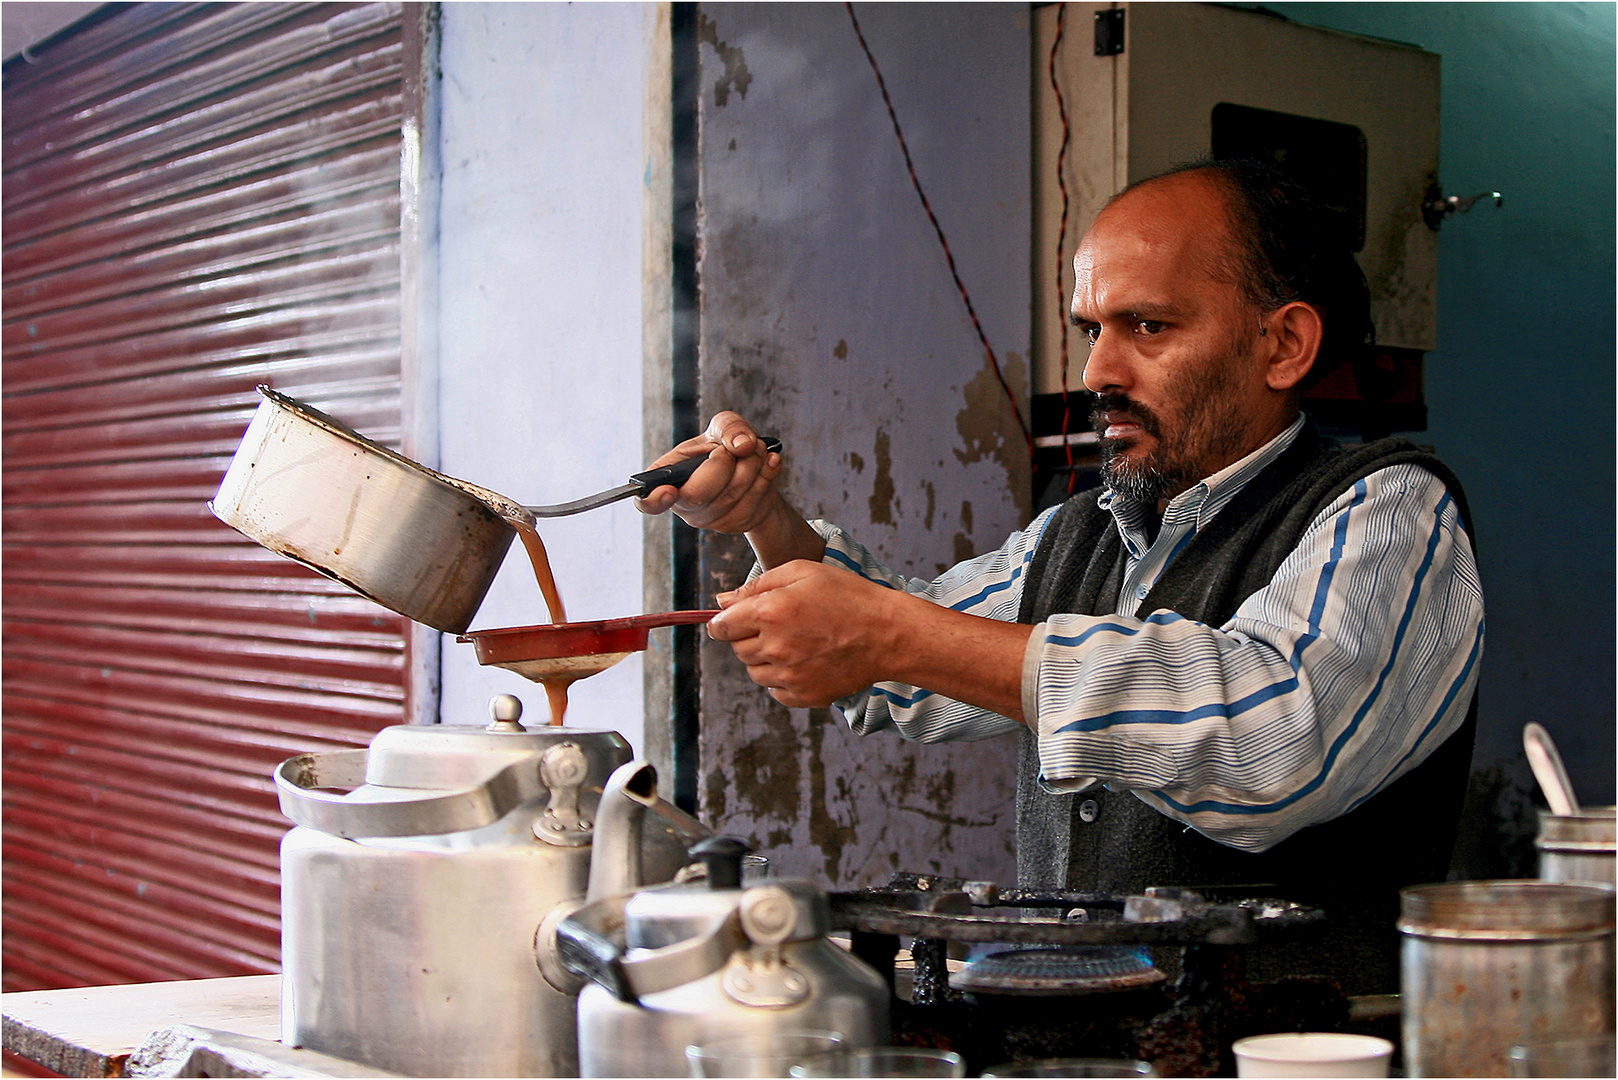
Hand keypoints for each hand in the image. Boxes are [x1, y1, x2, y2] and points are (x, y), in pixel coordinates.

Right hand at [636, 412, 824, 568]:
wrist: (757, 468)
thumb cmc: (727, 447)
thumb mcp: (722, 426)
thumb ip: (728, 426)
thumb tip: (741, 445)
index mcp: (668, 477)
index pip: (647, 502)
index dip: (653, 500)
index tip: (669, 491)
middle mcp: (684, 503)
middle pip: (699, 494)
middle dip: (725, 463)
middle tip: (737, 446)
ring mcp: (711, 519)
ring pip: (733, 495)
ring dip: (753, 463)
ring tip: (756, 449)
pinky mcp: (737, 523)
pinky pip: (756, 501)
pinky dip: (768, 473)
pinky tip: (769, 462)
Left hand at [708, 561, 901, 707]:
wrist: (888, 634)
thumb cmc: (848, 596)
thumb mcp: (802, 572)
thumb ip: (756, 585)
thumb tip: (721, 601)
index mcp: (769, 612)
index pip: (721, 627)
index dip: (724, 622)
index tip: (734, 620)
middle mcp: (774, 647)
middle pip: (738, 649)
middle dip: (750, 636)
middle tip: (782, 624)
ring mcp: (789, 676)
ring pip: (754, 672)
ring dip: (766, 659)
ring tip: (797, 642)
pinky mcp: (803, 696)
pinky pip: (776, 691)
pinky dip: (783, 679)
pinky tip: (807, 661)